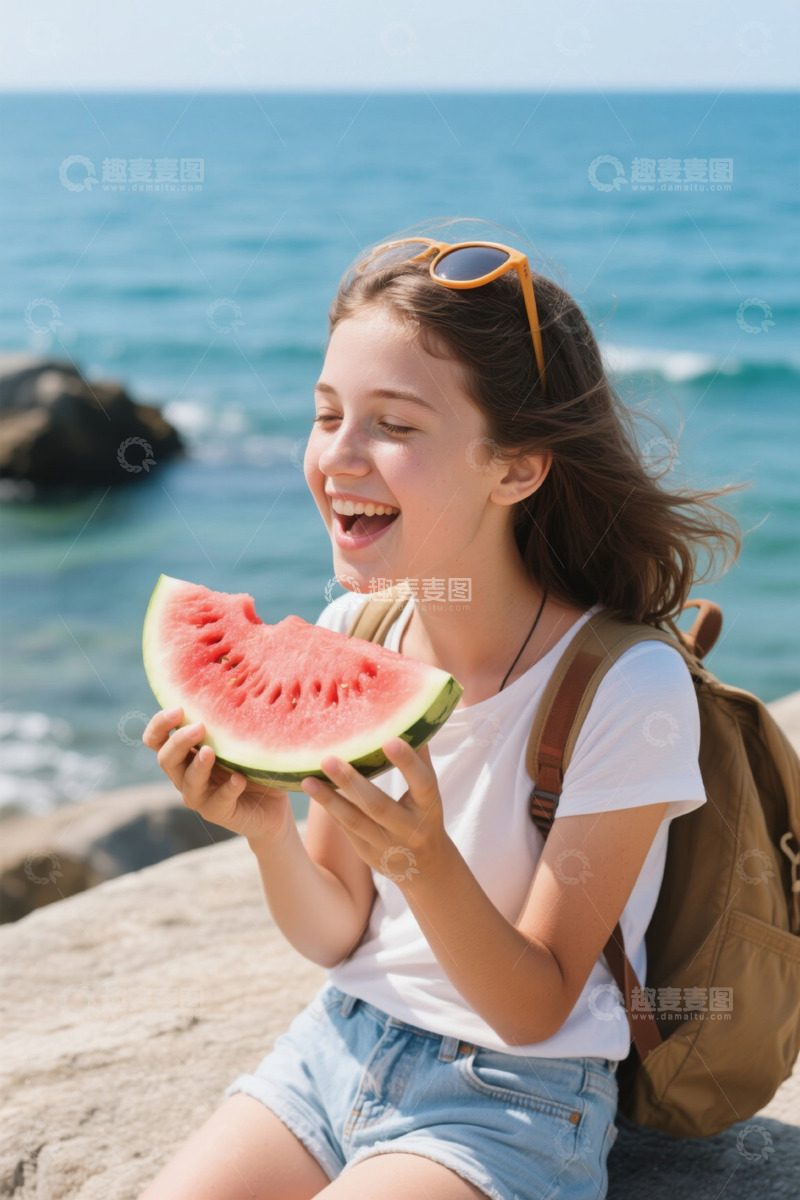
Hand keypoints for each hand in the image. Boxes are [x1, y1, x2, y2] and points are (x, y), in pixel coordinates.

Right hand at [143, 707, 291, 840]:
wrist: (272, 807)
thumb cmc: (253, 766)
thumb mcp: (240, 740)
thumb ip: (229, 723)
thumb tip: (235, 684)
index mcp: (186, 754)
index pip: (157, 740)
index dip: (160, 725)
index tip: (178, 709)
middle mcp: (186, 775)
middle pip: (165, 759)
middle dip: (178, 741)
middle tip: (199, 727)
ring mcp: (200, 797)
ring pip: (188, 782)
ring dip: (198, 766)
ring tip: (210, 752)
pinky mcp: (219, 813)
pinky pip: (218, 801)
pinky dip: (228, 789)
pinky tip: (239, 779)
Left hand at [300, 739, 449, 886]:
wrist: (426, 866)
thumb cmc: (424, 813)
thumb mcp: (428, 792)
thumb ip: (419, 759)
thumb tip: (411, 718)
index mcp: (429, 807)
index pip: (423, 783)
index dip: (407, 763)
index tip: (389, 739)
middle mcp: (410, 829)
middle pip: (379, 806)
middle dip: (352, 783)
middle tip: (328, 759)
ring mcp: (388, 846)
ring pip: (355, 822)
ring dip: (329, 800)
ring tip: (307, 780)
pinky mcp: (369, 855)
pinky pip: (346, 830)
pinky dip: (330, 809)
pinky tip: (313, 791)